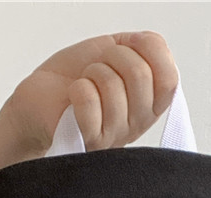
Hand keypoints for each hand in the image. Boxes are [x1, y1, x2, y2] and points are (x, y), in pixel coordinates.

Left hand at [6, 31, 178, 152]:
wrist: (40, 98)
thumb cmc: (75, 76)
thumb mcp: (117, 49)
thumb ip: (144, 47)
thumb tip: (153, 44)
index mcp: (149, 104)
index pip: (170, 79)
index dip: (148, 51)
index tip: (128, 48)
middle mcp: (137, 124)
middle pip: (140, 76)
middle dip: (114, 55)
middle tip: (100, 66)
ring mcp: (114, 135)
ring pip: (113, 85)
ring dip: (92, 72)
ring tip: (86, 82)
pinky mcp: (88, 140)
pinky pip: (90, 101)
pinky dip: (78, 87)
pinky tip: (74, 95)